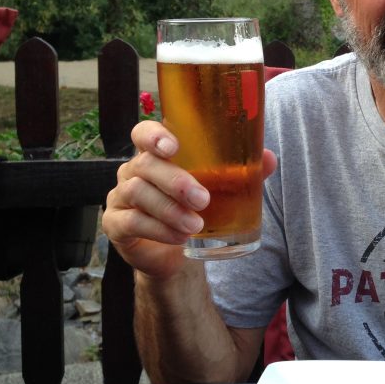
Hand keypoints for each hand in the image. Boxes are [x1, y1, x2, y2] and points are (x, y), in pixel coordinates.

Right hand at [102, 120, 276, 278]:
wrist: (175, 251)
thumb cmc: (195, 208)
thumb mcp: (220, 188)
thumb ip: (243, 171)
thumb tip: (269, 158)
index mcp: (155, 154)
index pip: (142, 133)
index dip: (153, 136)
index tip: (173, 147)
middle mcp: (132, 170)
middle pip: (145, 165)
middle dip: (175, 181)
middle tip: (203, 199)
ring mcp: (120, 196)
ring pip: (137, 193)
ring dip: (169, 210)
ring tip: (197, 225)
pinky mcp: (115, 224)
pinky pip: (130, 222)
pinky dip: (158, 230)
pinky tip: (180, 237)